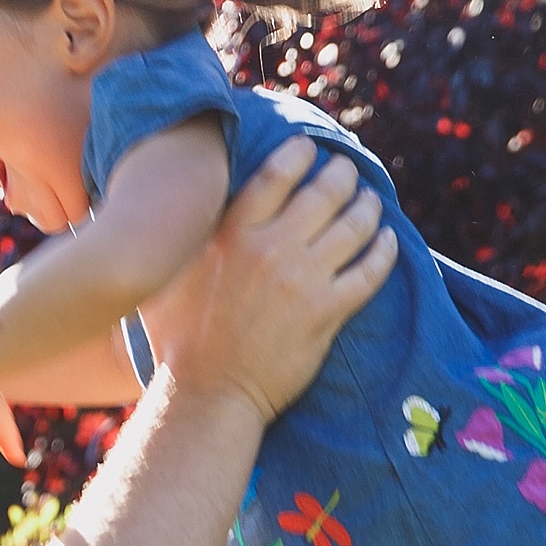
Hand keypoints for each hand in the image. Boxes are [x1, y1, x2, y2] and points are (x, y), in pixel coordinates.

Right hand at [149, 140, 395, 421]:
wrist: (206, 396)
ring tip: (371, 203)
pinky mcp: (326, 313)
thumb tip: (158, 218)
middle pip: (324, 192)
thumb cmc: (175, 341)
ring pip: (354, 226)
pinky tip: (388, 243)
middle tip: (348, 173)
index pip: (277, 173)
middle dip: (342, 174)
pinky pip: (369, 272)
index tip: (311, 149)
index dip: (301, 153)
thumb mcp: (161, 279)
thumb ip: (173, 243)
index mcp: (229, 235)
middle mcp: (269, 249)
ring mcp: (302, 281)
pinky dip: (383, 252)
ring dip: (368, 208)